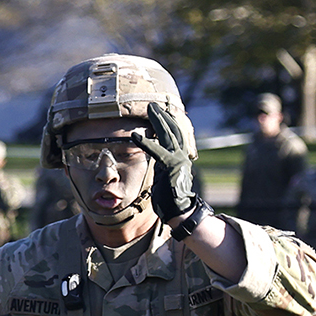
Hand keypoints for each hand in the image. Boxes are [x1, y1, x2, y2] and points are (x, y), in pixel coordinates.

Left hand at [139, 101, 200, 223]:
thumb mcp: (165, 177)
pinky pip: (157, 151)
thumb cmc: (171, 198)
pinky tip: (133, 136)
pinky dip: (145, 142)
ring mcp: (177, 160)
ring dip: (158, 120)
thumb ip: (162, 166)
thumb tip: (156, 161)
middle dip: (163, 116)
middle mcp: (181, 156)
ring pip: (168, 135)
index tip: (162, 112)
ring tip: (150, 109)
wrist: (180, 210)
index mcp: (180, 157)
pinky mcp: (170, 166)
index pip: (175, 135)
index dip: (168, 122)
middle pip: (173, 130)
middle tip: (153, 105)